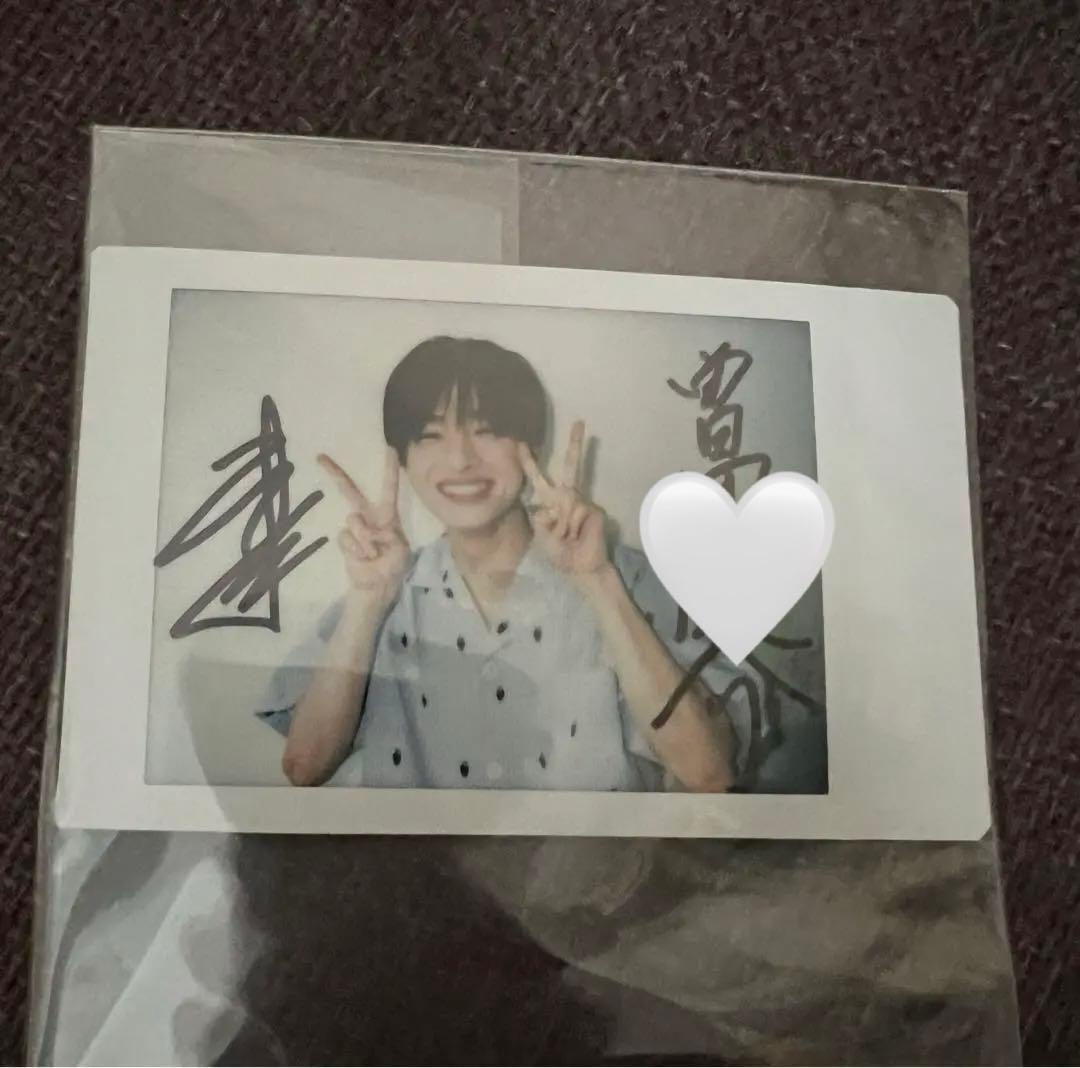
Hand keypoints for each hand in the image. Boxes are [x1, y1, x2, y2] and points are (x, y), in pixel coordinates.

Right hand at [318, 449, 410, 607]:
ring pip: (354, 521)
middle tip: (320, 457)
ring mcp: (354, 528)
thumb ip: (384, 535)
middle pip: (351, 491)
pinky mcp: (344, 540)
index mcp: (387, 516)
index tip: (389, 448)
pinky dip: (356, 549)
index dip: (389, 469)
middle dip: (336, 474)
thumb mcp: (399, 550)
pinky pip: (346, 538)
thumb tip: (363, 528)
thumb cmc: (393, 566)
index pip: (389, 489)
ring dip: (365, 540)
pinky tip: (363, 558)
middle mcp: (368, 517)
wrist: (376, 586)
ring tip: (374, 554)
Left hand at [519, 420, 609, 577]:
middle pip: (569, 467)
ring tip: (568, 538)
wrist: (580, 566)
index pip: (538, 479)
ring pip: (566, 503)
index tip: (521, 444)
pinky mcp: (594, 510)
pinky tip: (578, 536)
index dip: (529, 462)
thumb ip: (542, 519)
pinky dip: (573, 528)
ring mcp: (582, 502)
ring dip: (563, 526)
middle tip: (578, 422)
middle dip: (575, 444)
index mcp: (551, 502)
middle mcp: (567, 497)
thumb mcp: (541, 535)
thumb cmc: (560, 552)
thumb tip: (550, 507)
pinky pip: (576, 514)